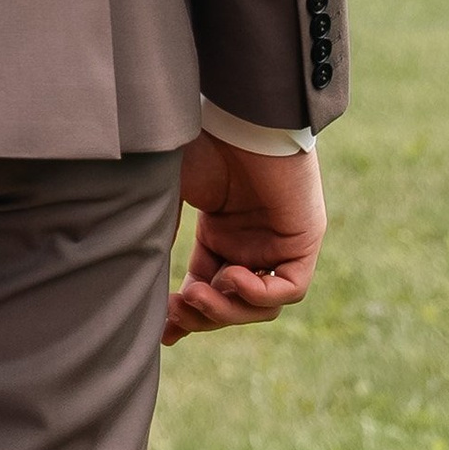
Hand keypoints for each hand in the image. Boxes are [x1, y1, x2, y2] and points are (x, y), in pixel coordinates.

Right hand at [163, 133, 326, 344]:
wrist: (238, 116)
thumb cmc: (200, 144)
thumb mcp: (169, 195)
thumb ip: (163, 235)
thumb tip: (144, 278)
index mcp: (220, 233)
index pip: (207, 286)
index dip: (188, 314)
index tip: (163, 333)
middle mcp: (251, 242)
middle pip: (234, 304)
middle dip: (204, 316)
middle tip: (176, 311)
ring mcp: (279, 243)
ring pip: (263, 305)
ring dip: (229, 309)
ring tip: (199, 293)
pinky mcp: (304, 239)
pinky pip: (291, 287)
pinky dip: (261, 293)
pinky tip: (232, 276)